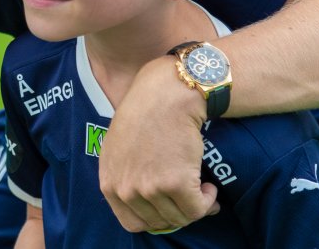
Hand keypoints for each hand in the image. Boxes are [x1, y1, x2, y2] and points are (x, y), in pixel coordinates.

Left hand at [98, 58, 218, 231]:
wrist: (165, 95)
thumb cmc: (144, 115)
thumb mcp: (119, 149)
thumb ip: (125, 177)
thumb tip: (146, 204)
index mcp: (109, 183)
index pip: (132, 223)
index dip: (156, 218)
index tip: (170, 209)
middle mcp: (125, 189)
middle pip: (159, 222)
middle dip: (178, 213)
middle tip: (191, 199)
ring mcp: (149, 188)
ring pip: (180, 218)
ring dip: (195, 207)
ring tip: (200, 189)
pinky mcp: (175, 184)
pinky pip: (198, 209)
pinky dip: (208, 202)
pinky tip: (209, 187)